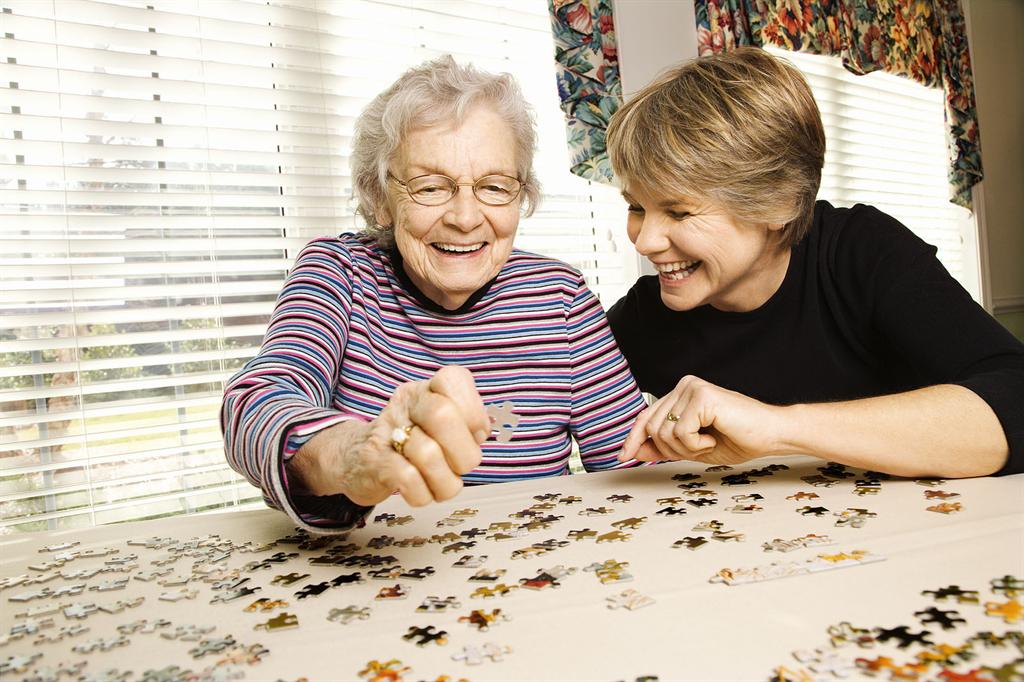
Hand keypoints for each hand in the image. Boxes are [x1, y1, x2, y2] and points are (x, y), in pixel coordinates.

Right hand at [302, 365, 488, 506]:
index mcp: (426, 390)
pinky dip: (423, 494)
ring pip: (428, 455)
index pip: (453, 379)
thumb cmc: (410, 443)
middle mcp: (406, 404)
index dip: (474, 411)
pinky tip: (420, 491)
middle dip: (464, 452)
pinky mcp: (374, 461)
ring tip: (440, 483)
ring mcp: (387, 431)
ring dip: (445, 482)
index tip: (476, 434)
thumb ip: (467, 424)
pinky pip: (408, 479)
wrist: (354, 459)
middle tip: (462, 466)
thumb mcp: (440, 425)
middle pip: (443, 416)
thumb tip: (484, 430)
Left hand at [618, 375, 787, 465]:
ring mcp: (692, 388)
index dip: (633, 438)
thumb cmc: (737, 440)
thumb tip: (632, 452)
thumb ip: (663, 447)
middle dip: (671, 450)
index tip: (622, 457)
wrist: (771, 436)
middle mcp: (683, 386)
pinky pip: (680, 432)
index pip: (646, 417)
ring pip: (664, 432)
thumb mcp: (692, 448)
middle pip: (651, 428)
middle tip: (700, 449)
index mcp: (680, 394)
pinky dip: (696, 445)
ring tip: (709, 442)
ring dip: (686, 449)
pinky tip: (714, 437)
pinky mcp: (702, 395)